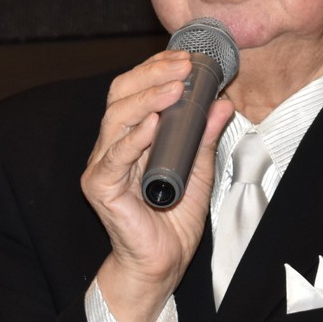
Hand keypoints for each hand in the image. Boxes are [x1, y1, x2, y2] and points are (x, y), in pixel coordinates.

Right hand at [81, 50, 233, 321]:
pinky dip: (135, 138)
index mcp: (132, 137)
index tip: (186, 59)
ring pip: (116, 119)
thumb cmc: (174, 220)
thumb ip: (206, 137)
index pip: (135, 90)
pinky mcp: (100, 187)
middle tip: (183, 66)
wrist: (162, 262)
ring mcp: (103, 165)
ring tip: (175, 88)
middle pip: (121, 96)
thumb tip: (222, 103)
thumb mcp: (199, 170)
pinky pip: (115, 157)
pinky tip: (154, 124)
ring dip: (147, 99)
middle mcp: (112, 146)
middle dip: (152, 75)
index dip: (156, 69)